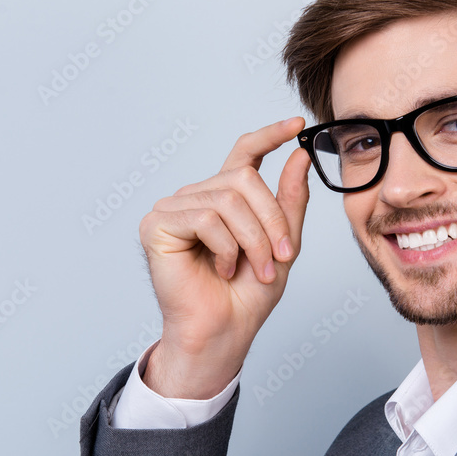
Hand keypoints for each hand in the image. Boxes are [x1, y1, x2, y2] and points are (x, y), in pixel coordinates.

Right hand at [138, 117, 310, 398]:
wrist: (225, 332)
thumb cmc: (248, 295)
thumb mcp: (282, 243)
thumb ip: (290, 201)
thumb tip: (299, 155)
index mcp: (225, 198)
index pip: (244, 153)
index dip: (269, 136)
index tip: (297, 124)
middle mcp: (198, 197)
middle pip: (244, 179)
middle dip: (271, 220)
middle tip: (281, 255)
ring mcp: (174, 208)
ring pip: (228, 201)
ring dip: (253, 241)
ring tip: (255, 270)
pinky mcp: (157, 225)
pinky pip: (205, 219)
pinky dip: (225, 249)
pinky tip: (221, 270)